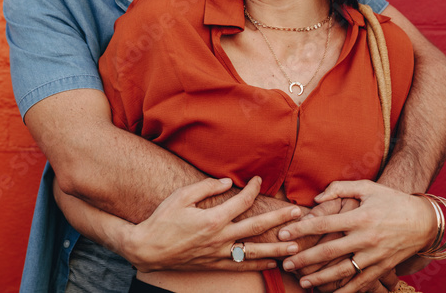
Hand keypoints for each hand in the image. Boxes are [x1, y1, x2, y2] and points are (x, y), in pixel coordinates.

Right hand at [125, 176, 302, 271]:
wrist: (148, 248)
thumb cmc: (162, 220)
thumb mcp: (181, 197)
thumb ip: (205, 187)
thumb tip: (227, 182)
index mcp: (213, 218)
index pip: (242, 201)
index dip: (252, 188)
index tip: (258, 180)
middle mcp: (221, 237)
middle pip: (257, 226)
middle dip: (279, 219)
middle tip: (298, 214)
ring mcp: (219, 253)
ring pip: (255, 251)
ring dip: (277, 248)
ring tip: (295, 245)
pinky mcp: (214, 264)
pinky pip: (242, 266)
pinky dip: (259, 265)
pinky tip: (272, 263)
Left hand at [278, 180, 435, 292]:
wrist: (424, 221)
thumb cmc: (392, 201)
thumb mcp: (367, 188)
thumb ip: (340, 189)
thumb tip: (316, 198)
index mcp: (360, 217)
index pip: (324, 224)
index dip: (301, 230)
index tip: (282, 234)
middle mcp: (366, 238)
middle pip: (329, 251)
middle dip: (305, 259)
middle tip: (285, 263)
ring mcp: (375, 256)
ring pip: (344, 271)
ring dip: (321, 278)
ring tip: (303, 282)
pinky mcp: (383, 267)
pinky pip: (362, 282)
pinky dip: (347, 291)